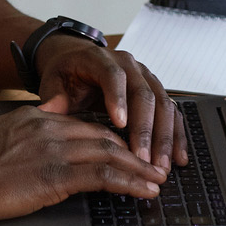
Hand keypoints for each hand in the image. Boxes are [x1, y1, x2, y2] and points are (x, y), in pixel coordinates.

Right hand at [0, 104, 176, 224]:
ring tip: (159, 180)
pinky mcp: (55, 176)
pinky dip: (129, 183)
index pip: (85, 125)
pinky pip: (103, 176)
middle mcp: (50, 128)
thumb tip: (43, 133)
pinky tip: (144, 191)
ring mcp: (54, 151)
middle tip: (154, 164)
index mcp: (37, 118)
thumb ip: (27, 133)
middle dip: (134, 151)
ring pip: (110, 154)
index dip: (112, 138)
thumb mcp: (1, 136)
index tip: (129, 149)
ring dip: (139, 168)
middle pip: (104, 136)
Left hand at [34, 36, 186, 170]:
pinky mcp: (156, 91)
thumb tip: (47, 112)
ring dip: (164, 137)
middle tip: (143, 160)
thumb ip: (53, 98)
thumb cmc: (64, 73)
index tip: (120, 123)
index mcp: (100, 59)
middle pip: (143, 94)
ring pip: (163, 104)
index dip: (117, 98)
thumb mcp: (53, 82)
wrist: (75, 58)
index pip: (113, 75)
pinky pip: (172, 112)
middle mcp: (129, 65)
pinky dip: (177, 136)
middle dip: (145, 129)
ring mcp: (146, 77)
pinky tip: (178, 158)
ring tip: (161, 166)